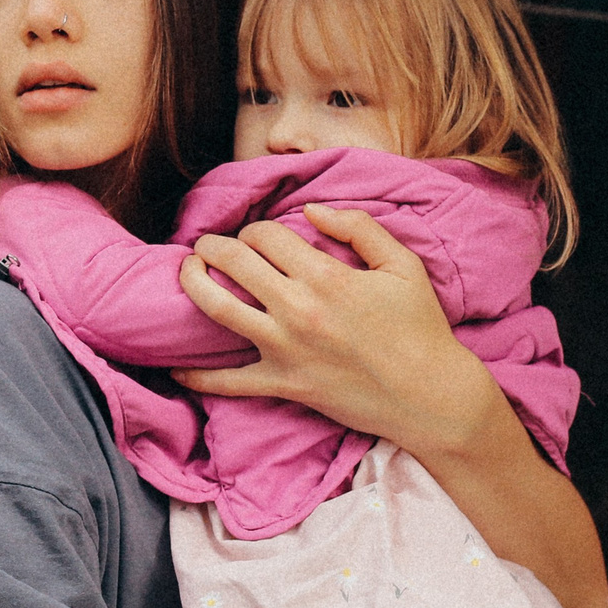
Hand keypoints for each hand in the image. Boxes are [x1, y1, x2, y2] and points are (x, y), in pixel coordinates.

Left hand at [172, 205, 502, 460]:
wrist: (430, 396)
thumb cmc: (421, 328)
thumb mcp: (402, 265)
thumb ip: (358, 227)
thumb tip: (312, 211)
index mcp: (325, 276)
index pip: (265, 236)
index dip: (255, 230)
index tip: (257, 237)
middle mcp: (297, 309)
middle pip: (232, 263)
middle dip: (213, 247)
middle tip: (208, 246)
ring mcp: (285, 350)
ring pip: (216, 309)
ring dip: (192, 284)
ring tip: (186, 272)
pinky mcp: (283, 385)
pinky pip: (227, 382)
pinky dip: (197, 376)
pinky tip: (176, 367)